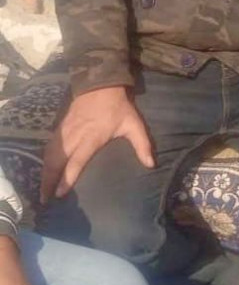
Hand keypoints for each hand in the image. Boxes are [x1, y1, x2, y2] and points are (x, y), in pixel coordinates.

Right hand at [41, 86, 153, 202]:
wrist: (101, 84)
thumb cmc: (119, 107)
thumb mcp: (134, 124)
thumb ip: (142, 145)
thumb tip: (151, 164)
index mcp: (92, 137)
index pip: (77, 160)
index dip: (67, 177)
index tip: (60, 193)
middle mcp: (75, 136)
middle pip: (57, 161)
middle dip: (48, 181)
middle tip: (45, 199)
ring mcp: (65, 131)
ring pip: (49, 155)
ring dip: (43, 173)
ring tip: (42, 190)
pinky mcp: (60, 127)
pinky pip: (49, 147)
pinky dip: (44, 161)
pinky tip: (43, 171)